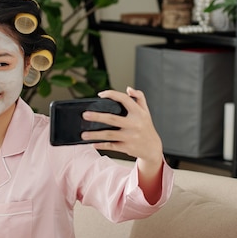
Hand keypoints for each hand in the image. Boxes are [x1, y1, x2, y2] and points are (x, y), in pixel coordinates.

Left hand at [81, 87, 163, 202]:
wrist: (153, 148)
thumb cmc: (146, 127)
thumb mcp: (146, 112)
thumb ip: (139, 98)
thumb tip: (128, 89)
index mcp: (139, 113)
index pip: (124, 99)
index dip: (111, 94)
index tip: (100, 95)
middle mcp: (135, 124)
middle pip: (112, 119)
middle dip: (97, 116)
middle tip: (84, 114)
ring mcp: (130, 137)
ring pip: (109, 134)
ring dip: (95, 134)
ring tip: (83, 134)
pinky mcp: (127, 147)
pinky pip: (111, 146)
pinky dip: (101, 145)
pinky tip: (93, 144)